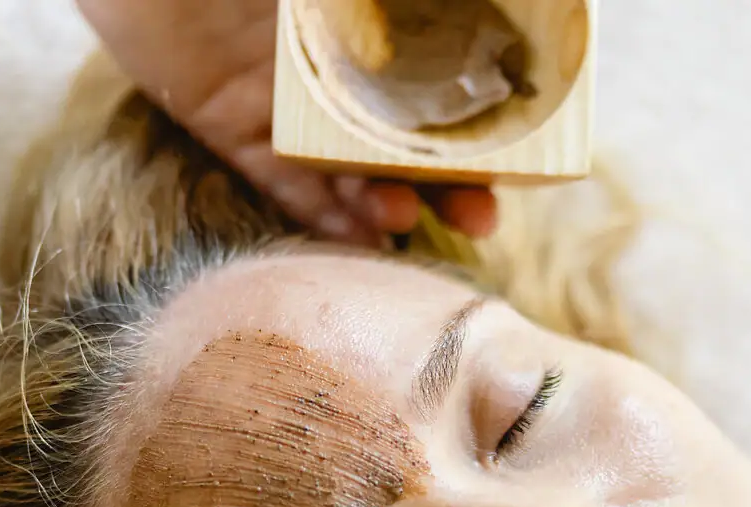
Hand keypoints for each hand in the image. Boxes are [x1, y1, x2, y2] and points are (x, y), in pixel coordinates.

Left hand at [76, 0, 497, 243]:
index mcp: (374, 16)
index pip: (443, 85)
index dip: (485, 130)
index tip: (523, 162)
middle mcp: (334, 63)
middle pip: (404, 141)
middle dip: (448, 185)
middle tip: (481, 218)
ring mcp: (281, 97)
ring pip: (345, 170)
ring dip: (383, 204)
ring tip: (403, 218)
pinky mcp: (227, 123)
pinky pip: (280, 182)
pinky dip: (320, 213)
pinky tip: (361, 239)